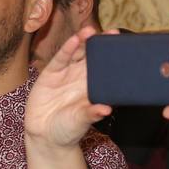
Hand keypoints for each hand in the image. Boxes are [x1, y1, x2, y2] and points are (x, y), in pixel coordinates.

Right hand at [24, 29, 111, 150]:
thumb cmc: (68, 130)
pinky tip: (74, 40)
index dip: (113, 57)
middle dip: (100, 44)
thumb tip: (107, 110)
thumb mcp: (80, 122)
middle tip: (111, 33)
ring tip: (90, 32)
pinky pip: (60, 59)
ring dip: (83, 42)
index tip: (123, 48)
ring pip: (76, 54)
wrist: (44, 137)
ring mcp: (65, 75)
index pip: (105, 68)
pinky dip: (67, 49)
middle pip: (92, 57)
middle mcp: (80, 78)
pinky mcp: (49, 75)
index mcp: (92, 88)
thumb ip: (91, 114)